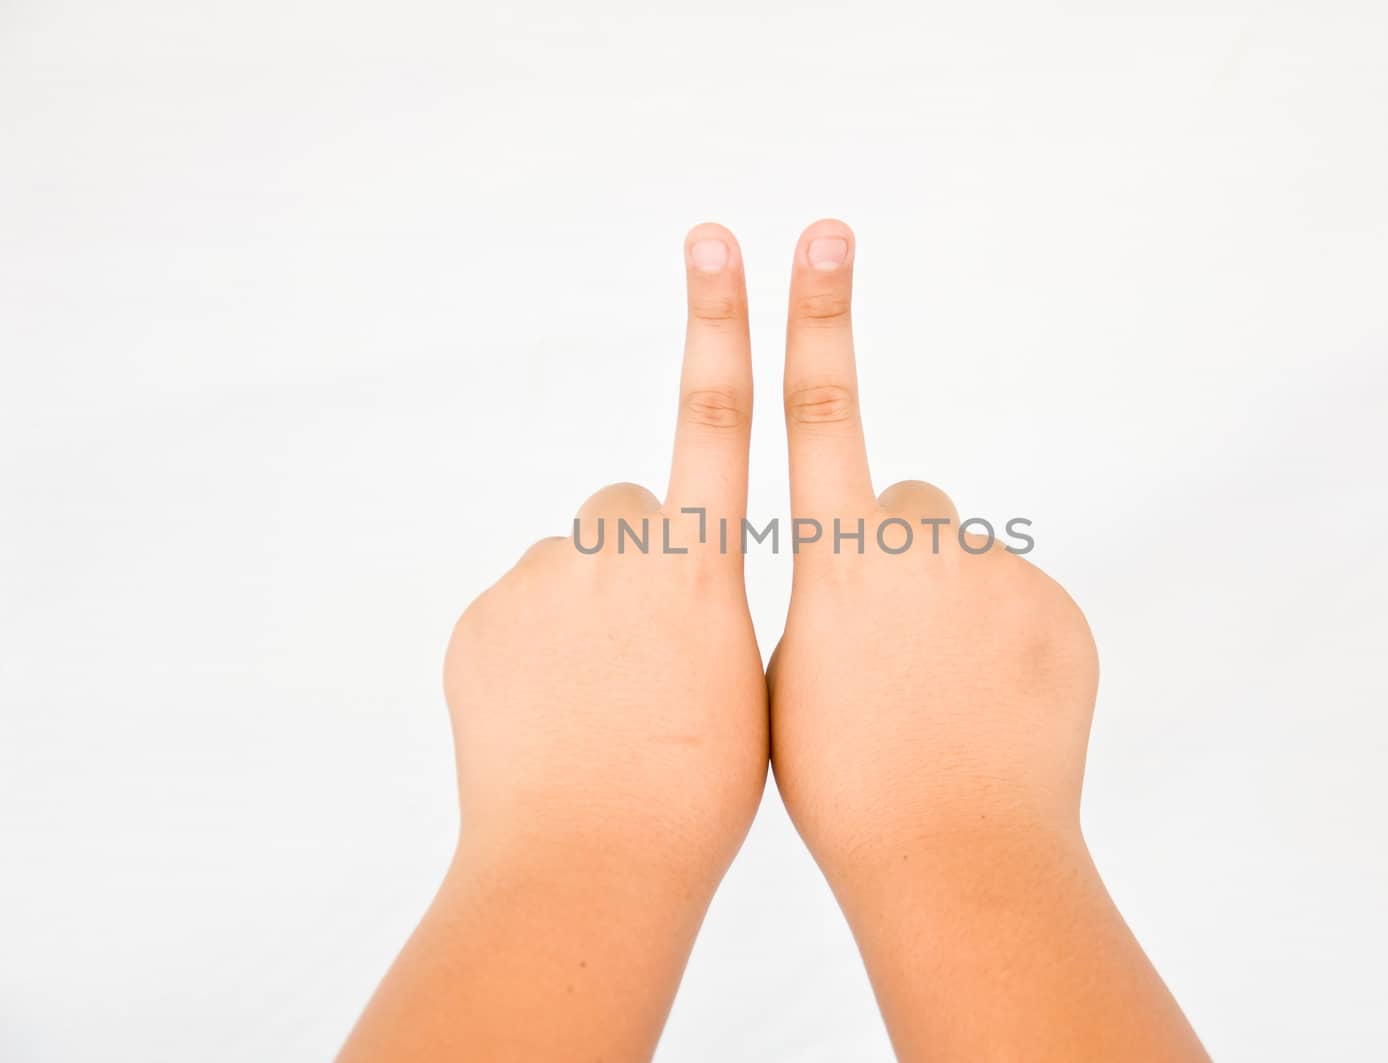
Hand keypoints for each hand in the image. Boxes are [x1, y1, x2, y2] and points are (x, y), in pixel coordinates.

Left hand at [339, 223, 766, 1062]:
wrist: (583, 871)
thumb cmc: (695, 796)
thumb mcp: (748, 690)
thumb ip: (710, 603)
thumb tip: (673, 578)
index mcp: (697, 568)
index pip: (715, 418)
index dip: (720, 324)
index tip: (716, 242)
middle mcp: (614, 553)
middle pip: (632, 513)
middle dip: (644, 562)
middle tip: (646, 660)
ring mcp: (536, 584)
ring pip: (574, 568)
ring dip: (587, 613)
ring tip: (597, 705)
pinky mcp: (482, 621)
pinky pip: (522, 608)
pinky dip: (538, 649)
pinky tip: (551, 719)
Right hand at [768, 220, 1206, 1060]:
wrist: (958, 858)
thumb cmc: (845, 784)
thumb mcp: (787, 681)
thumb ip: (824, 594)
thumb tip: (861, 564)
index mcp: (840, 560)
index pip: (822, 411)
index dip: (816, 318)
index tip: (822, 238)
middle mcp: (922, 546)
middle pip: (905, 508)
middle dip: (896, 558)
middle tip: (897, 656)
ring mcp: (1000, 576)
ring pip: (964, 561)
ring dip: (953, 607)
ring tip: (947, 698)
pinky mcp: (1056, 610)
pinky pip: (1018, 601)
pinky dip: (1006, 642)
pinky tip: (994, 709)